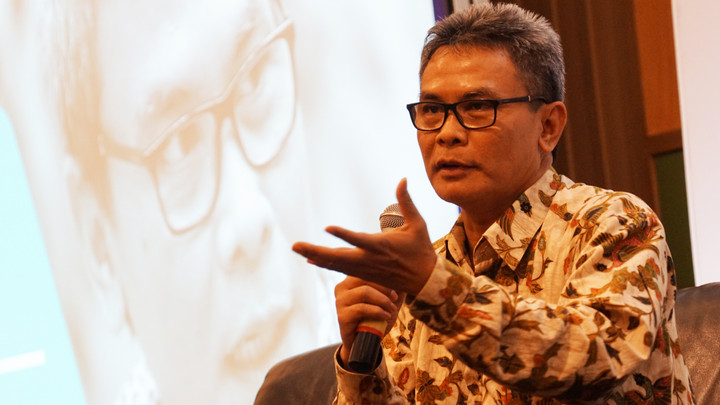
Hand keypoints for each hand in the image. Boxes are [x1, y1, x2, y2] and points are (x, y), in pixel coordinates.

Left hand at [292, 178, 437, 295]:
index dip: (344, 235)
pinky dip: (324, 263)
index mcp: (382, 246)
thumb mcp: (417, 224)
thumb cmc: (420, 249)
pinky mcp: (362, 274)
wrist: (423, 280)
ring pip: (335, 264)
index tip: (327, 228)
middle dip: (315, 251)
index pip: (360, 240)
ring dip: (315, 256)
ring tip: (297, 248)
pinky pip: (339, 269)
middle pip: (338, 257)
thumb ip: (406, 202)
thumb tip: (402, 179)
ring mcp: (364, 269)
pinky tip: (310, 259)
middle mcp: (369, 259)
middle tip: (295, 245)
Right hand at [334, 276, 404, 365]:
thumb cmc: (376, 317)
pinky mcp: (342, 316)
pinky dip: (377, 311)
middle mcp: (341, 288)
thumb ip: (393, 284)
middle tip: (395, 298)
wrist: (366, 342)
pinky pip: (361, 308)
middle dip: (384, 288)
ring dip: (383, 301)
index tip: (395, 289)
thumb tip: (403, 272)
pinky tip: (386, 317)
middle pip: (365, 278)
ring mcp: (340, 302)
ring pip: (364, 292)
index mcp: (350, 280)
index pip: (367, 269)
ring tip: (392, 309)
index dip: (383, 277)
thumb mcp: (387, 298)